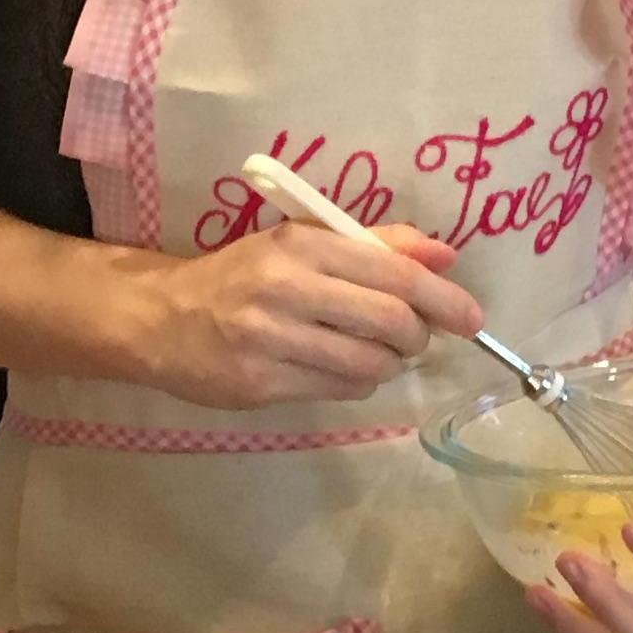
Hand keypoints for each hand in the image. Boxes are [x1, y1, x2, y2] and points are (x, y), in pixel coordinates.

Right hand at [119, 222, 487, 409]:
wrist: (161, 319)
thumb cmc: (241, 275)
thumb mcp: (302, 242)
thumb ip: (375, 245)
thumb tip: (445, 254)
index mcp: (300, 244)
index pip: (392, 272)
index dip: (442, 298)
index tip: (471, 319)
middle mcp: (286, 288)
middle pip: (389, 321)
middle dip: (417, 335)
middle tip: (414, 337)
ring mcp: (270, 340)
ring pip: (368, 364)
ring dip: (389, 365)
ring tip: (378, 354)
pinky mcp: (260, 384)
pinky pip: (338, 390)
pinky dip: (358, 383)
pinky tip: (344, 370)